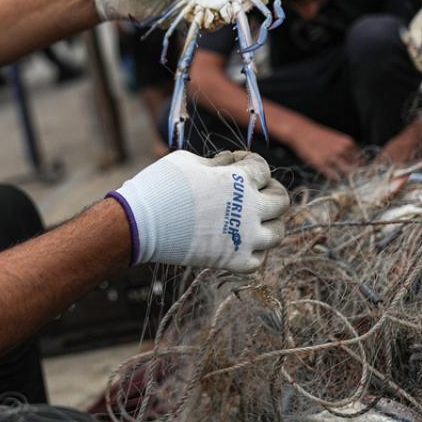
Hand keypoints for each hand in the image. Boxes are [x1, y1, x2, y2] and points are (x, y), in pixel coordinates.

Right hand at [108, 150, 289, 271]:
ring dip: (269, 223)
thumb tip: (228, 164)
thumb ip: (216, 163)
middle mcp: (249, 208)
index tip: (234, 164)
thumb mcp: (189, 161)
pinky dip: (254, 252)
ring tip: (254, 220)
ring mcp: (244, 237)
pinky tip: (241, 242)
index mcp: (240, 179)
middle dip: (269, 191)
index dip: (249, 162)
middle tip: (254, 192)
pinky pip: (259, 259)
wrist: (140, 223)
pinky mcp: (232, 260)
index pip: (264, 168)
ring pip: (278, 232)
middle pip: (281, 200)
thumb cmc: (160, 186)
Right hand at [287, 123, 360, 180]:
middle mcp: (341, 149)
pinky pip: (332, 175)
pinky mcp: (320, 163)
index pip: (361, 157)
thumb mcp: (336, 138)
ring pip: (346, 171)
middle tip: (356, 177)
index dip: (362, 164)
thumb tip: (358, 160)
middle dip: (357, 172)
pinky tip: (335, 178)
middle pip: (356, 165)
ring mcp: (331, 157)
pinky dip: (335, 178)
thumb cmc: (319, 135)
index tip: (362, 170)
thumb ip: (347, 148)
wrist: (301, 131)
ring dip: (347, 176)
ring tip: (346, 180)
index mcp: (347, 142)